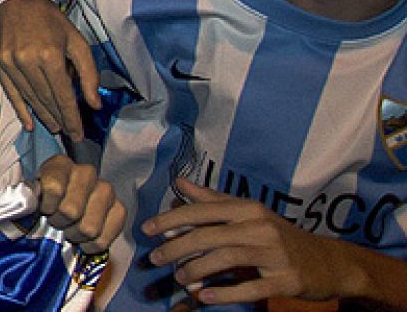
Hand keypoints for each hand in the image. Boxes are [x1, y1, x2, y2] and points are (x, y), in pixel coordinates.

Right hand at [0, 0, 98, 139]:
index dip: (72, 118)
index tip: (78, 133)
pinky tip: (29, 123)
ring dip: (42, 115)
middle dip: (59, 118)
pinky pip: (11, 92)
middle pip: (46, 99)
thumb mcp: (76, 41)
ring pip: (29, 98)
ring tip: (53, 127)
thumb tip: (94, 104)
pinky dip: (20, 109)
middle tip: (68, 132)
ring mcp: (10, 63)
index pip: (63, 95)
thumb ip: (88, 74)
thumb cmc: (50, 19)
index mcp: (50, 55)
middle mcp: (28, 61)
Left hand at [36, 154, 124, 253]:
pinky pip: (104, 237)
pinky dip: (91, 245)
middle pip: (71, 211)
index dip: (46, 207)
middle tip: (57, 223)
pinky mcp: (120, 209)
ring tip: (69, 230)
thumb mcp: (29, 196)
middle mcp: (86, 172)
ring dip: (75, 235)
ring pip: (88, 227)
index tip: (43, 210)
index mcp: (60, 164)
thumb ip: (26, 197)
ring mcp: (106, 190)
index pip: (54, 188)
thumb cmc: (43, 202)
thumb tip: (27, 203)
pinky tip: (84, 240)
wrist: (62, 212)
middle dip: (60, 223)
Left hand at [144, 178, 367, 306]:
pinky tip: (204, 295)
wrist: (330, 262)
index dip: (171, 219)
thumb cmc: (281, 236)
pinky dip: (225, 292)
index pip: (202, 210)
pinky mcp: (287, 280)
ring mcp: (276, 254)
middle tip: (155, 259)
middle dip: (176, 247)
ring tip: (178, 278)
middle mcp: (261, 227)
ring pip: (226, 258)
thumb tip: (179, 183)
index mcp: (249, 209)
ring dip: (196, 269)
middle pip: (209, 235)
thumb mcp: (249, 213)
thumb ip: (212, 200)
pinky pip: (251, 287)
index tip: (147, 230)